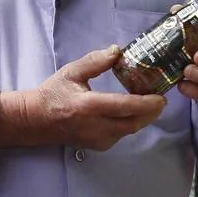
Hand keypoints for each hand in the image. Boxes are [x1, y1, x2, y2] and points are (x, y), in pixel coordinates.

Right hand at [3, 46, 165, 150]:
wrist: (36, 120)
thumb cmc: (54, 93)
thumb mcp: (72, 72)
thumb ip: (95, 61)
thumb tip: (117, 51)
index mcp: (89, 106)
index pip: (125, 107)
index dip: (147, 103)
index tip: (161, 96)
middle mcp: (96, 127)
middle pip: (133, 123)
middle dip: (151, 112)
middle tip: (161, 98)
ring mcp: (97, 140)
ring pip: (129, 130)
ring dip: (142, 118)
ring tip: (150, 102)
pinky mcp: (98, 146)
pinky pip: (121, 134)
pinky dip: (130, 123)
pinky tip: (133, 112)